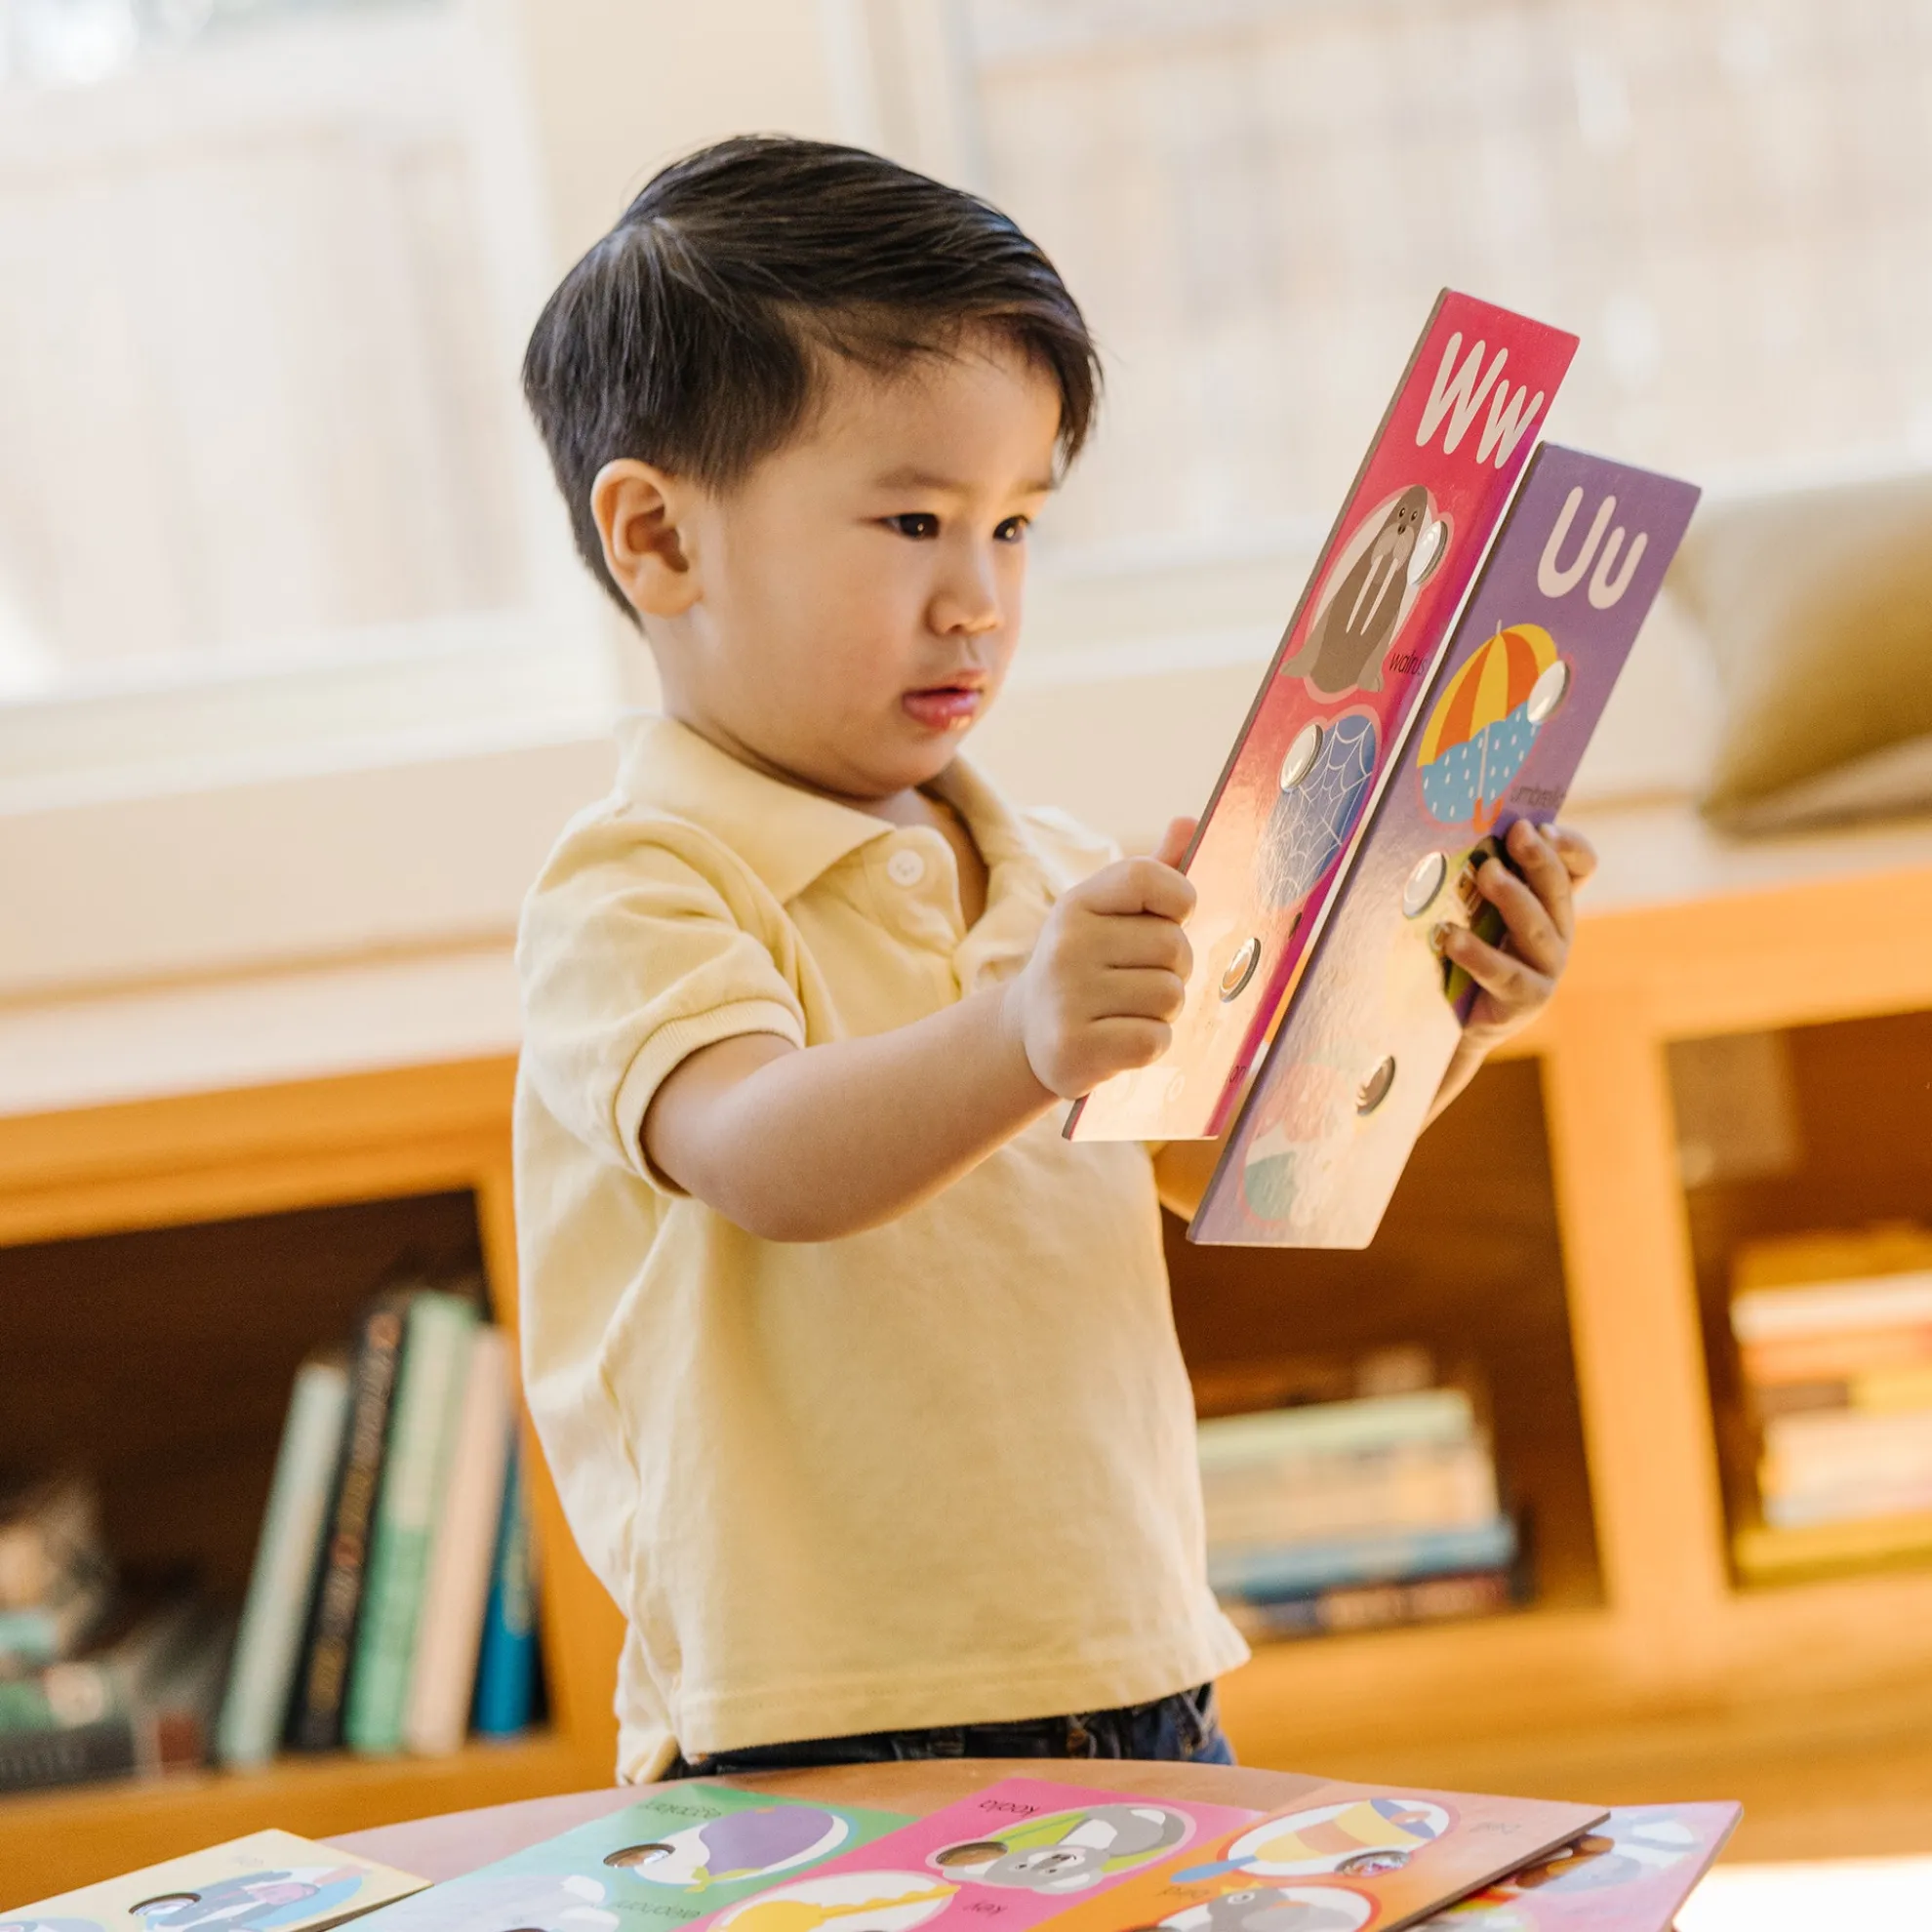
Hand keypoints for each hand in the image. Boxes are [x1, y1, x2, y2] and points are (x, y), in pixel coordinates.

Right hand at [1004, 816, 1197, 1099]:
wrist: (1027, 1032)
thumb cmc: (1087, 966)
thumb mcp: (1107, 915)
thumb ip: (1152, 874)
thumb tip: (1189, 821)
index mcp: (1077, 903)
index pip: (1148, 877)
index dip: (1179, 900)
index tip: (1171, 919)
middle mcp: (1066, 945)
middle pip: (1174, 947)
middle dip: (1175, 969)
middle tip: (1143, 979)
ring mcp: (1066, 998)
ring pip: (1169, 997)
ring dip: (1162, 1011)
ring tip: (1128, 1010)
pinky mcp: (1073, 1048)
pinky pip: (1153, 1041)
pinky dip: (1150, 1045)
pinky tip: (1120, 1039)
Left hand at [1438, 818, 1596, 1049]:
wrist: (1460, 1021)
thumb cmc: (1468, 952)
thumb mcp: (1479, 908)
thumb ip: (1480, 874)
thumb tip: (1453, 829)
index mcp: (1550, 903)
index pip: (1580, 866)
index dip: (1569, 845)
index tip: (1540, 825)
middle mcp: (1557, 931)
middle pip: (1559, 889)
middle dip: (1539, 858)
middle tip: (1517, 833)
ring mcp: (1546, 967)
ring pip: (1537, 927)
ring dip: (1514, 897)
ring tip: (1487, 874)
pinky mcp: (1526, 998)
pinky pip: (1505, 974)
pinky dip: (1479, 954)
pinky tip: (1451, 937)